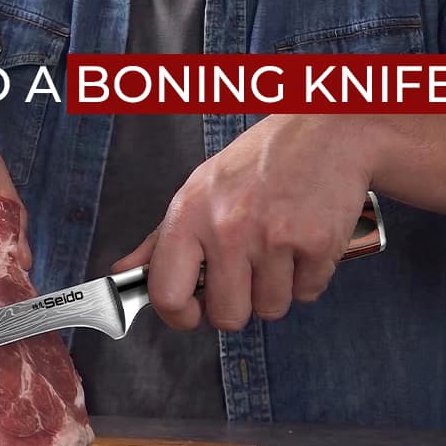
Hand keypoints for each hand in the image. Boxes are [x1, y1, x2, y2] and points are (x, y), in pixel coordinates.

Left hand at [113, 115, 372, 330]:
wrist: (322, 129)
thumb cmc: (258, 160)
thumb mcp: (199, 189)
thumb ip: (161, 239)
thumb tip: (124, 273)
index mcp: (189, 214)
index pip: (167, 295)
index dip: (180, 316)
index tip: (192, 311)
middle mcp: (228, 228)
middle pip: (227, 316)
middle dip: (238, 304)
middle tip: (245, 271)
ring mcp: (275, 238)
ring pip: (271, 310)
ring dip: (276, 289)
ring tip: (277, 248)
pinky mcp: (318, 244)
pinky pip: (308, 294)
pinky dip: (308, 276)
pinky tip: (303, 241)